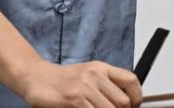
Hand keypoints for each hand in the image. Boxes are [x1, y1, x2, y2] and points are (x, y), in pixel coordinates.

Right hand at [18, 59, 142, 107]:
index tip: (132, 107)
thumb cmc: (63, 80)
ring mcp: (84, 87)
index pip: (131, 81)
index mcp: (101, 68)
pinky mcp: (73, 99)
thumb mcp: (88, 76)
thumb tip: (125, 103)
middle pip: (123, 102)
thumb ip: (106, 86)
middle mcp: (94, 75)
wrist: (36, 77)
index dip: (136, 98)